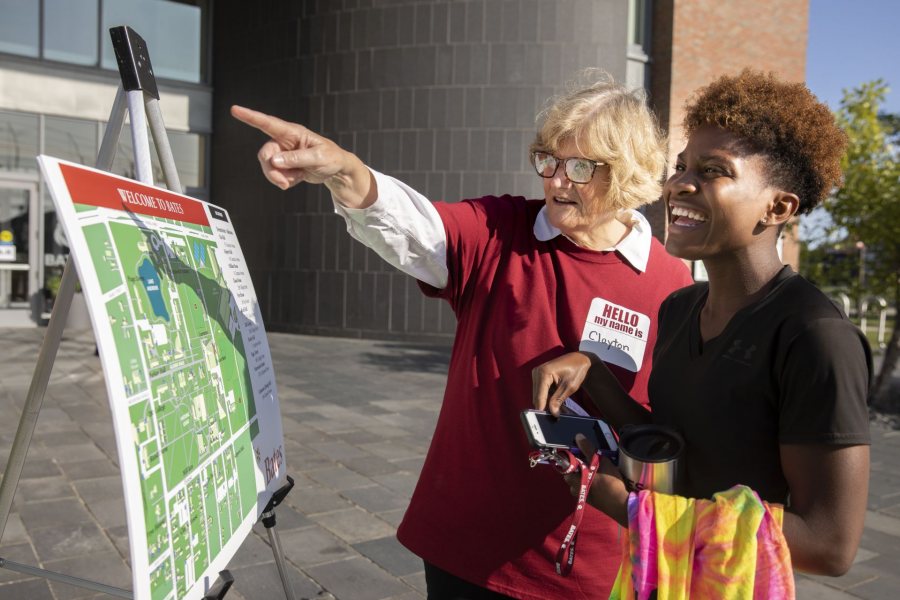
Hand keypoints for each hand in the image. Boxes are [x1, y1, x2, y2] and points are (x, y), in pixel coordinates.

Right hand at [230, 105, 348, 189]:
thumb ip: (296, 159)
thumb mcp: (317, 158)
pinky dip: (286, 181)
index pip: (268, 123)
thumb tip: (274, 160)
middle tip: (283, 183)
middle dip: (271, 170)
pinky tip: (299, 178)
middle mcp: (285, 141)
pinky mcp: (285, 166)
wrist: (337, 170)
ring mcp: (284, 154)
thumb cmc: (331, 157)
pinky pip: (277, 176)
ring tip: (296, 179)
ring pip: (269, 167)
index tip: (235, 109)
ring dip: (279, 177)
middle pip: (265, 154)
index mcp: (292, 132)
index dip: (250, 117)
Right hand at [532, 352, 591, 416]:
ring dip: (547, 403)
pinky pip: (541, 391)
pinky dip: (548, 397)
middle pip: (537, 397)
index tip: (546, 421)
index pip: (539, 396)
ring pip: (538, 395)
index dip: (542, 409)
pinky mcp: (539, 376)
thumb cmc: (576, 370)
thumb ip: (558, 400)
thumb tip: (553, 413)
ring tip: (560, 409)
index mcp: (544, 373)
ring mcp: (536, 374)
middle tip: (557, 416)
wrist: (579, 359)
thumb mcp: (569, 387)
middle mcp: (537, 372)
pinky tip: (557, 402)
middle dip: (546, 407)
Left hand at [563, 434, 628, 526]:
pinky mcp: (592, 501)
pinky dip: (592, 481)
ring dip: (587, 474)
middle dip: (580, 466)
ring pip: (581, 480)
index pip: (566, 466)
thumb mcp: (598, 462)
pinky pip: (588, 487)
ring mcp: (583, 496)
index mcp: (573, 480)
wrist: (621, 504)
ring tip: (598, 468)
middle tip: (591, 460)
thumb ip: (587, 449)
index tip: (582, 453)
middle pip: (573, 473)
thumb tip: (578, 437)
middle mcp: (575, 490)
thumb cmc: (608, 482)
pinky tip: (602, 478)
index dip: (573, 458)